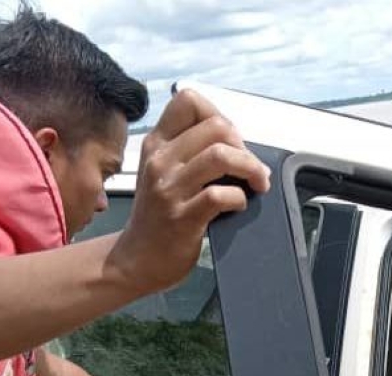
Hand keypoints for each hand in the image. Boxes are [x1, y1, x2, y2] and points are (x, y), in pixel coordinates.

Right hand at [113, 89, 271, 294]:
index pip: (189, 100)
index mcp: (157, 144)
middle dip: (244, 146)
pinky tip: (238, 206)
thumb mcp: (163, 173)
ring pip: (221, 156)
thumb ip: (189, 151)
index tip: (231, 141)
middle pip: (216, 126)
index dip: (220, 115)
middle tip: (250, 168)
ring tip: (256, 184)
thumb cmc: (157, 218)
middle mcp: (160, 160)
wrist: (135, 260)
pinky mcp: (182, 217)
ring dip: (250, 169)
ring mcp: (169, 188)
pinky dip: (239, 198)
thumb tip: (235, 142)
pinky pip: (220, 195)